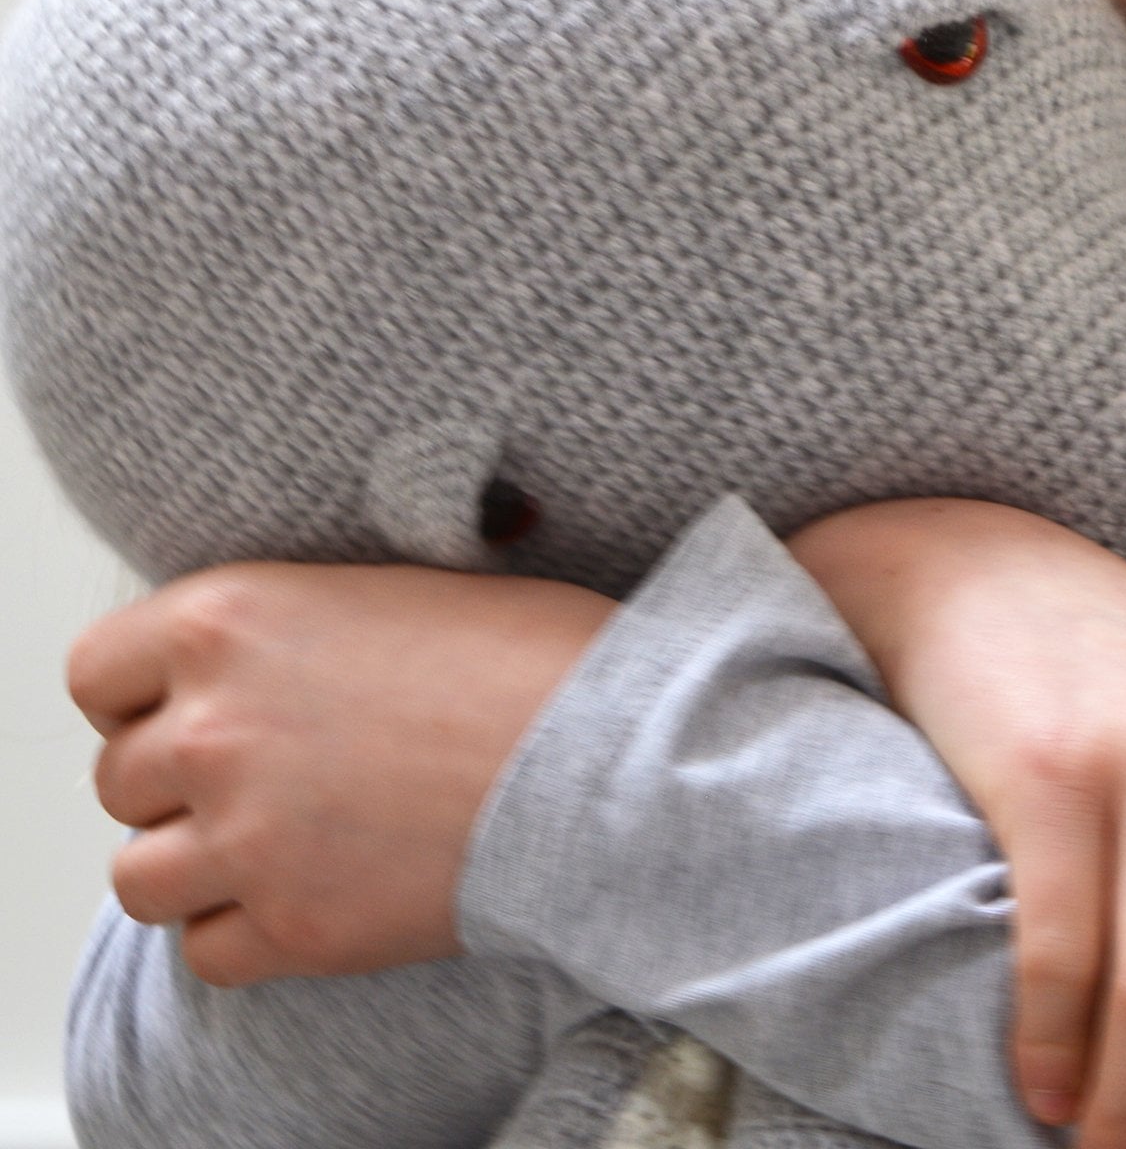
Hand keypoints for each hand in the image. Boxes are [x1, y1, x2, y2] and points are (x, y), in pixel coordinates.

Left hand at [67, 561, 613, 986]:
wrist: (613, 750)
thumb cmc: (532, 652)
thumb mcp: (390, 588)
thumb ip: (288, 631)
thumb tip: (249, 670)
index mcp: (230, 619)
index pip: (99, 671)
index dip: (145, 692)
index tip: (193, 703)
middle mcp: (212, 727)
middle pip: (120, 778)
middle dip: (181, 779)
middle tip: (270, 772)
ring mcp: (244, 837)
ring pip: (140, 876)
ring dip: (199, 862)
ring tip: (279, 842)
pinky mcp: (292, 928)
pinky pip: (206, 951)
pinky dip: (249, 930)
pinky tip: (317, 888)